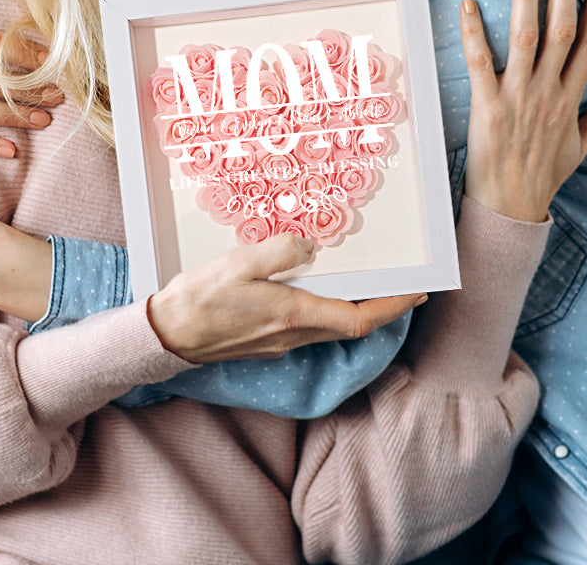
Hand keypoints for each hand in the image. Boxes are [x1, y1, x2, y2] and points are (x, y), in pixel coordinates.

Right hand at [147, 235, 425, 363]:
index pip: (359, 318)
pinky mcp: (268, 341)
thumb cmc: (199, 300)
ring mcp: (281, 342)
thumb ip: (279, 251)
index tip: (418, 291)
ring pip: (333, 327)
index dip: (393, 306)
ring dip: (359, 309)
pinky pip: (312, 326)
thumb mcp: (237, 263)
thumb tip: (310, 246)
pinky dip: (330, 310)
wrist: (167, 337)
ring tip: (371, 284)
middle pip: (353, 325)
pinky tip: (322, 291)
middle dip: (384, 307)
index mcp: (292, 314)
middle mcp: (293, 334)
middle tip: (406, 287)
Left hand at [459, 0, 586, 222]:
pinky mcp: (487, 108)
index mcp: (570, 98)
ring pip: (527, 38)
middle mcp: (547, 92)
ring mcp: (518, 98)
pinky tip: (467, 4)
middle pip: (562, 30)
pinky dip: (474, 34)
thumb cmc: (542, 176)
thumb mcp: (580, 145)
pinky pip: (480, 64)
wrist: (510, 207)